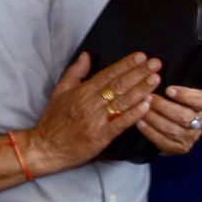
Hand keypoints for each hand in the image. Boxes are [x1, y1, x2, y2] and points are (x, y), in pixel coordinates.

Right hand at [26, 52, 159, 174]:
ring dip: (141, 90)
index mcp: (82, 91)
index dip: (126, 65)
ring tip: (155, 79)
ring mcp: (96, 120)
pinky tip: (147, 105)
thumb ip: (75, 72)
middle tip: (156, 64)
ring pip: (122, 102)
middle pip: (118, 85)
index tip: (142, 56)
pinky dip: (134, 114)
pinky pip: (120, 123)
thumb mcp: (60, 91)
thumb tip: (87, 55)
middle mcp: (90, 103)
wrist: (45, 147)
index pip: (108, 74)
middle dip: (139, 73)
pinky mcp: (101, 137)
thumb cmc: (53, 120)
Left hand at [136, 84, 201, 157]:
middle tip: (148, 98)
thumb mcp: (177, 92)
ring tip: (141, 109)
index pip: (201, 100)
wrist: (171, 125)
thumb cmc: (173, 102)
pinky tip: (140, 122)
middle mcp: (200, 123)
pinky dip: (150, 131)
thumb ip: (172, 87)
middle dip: (164, 107)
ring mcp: (190, 138)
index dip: (186, 96)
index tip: (169, 89)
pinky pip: (163, 141)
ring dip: (154, 118)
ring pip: (172, 129)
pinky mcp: (179, 149)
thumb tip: (156, 74)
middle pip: (184, 116)